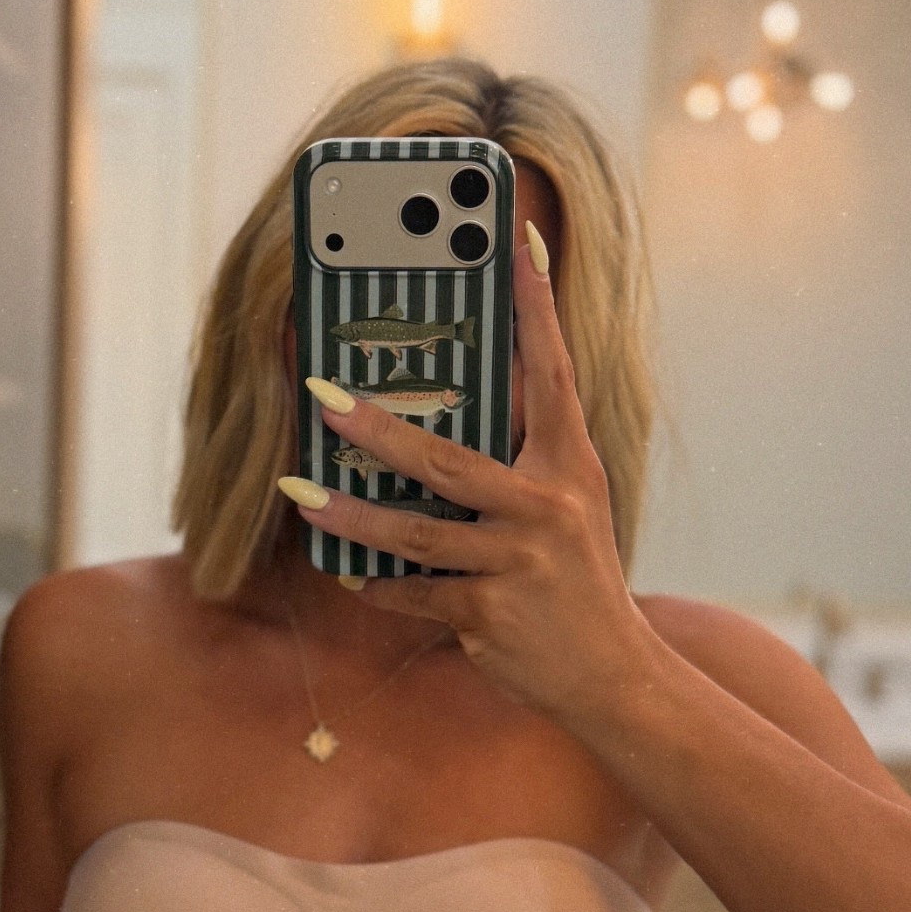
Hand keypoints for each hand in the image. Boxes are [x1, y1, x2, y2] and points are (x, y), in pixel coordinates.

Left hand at [278, 225, 657, 734]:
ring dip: (349, 515)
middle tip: (320, 397)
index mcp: (571, 463)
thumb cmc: (574, 579)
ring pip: (414, 531)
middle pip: (446, 458)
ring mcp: (520, 560)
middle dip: (376, 427)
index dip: (534, 304)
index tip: (516, 238)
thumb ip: (516, 462)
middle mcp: (549, 504)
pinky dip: (380, 584)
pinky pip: (414, 591)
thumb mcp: (567, 507)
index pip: (551, 370)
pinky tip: (352, 573)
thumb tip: (429, 424)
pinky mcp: (491, 611)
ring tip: (299, 492)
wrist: (611, 673)